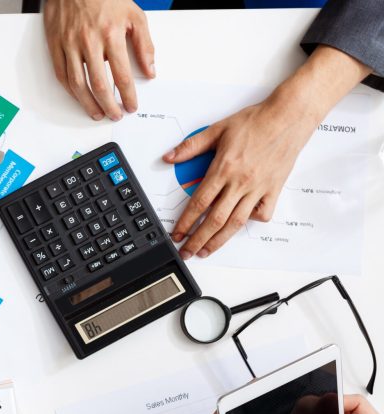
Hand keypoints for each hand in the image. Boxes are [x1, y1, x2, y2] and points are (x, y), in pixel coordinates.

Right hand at [44, 0, 153, 120]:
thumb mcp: (133, 15)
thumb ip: (144, 44)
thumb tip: (150, 69)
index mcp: (111, 34)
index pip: (121, 74)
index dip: (127, 95)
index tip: (131, 106)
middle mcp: (89, 41)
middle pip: (99, 84)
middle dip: (108, 105)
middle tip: (115, 115)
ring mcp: (69, 44)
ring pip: (78, 84)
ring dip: (88, 104)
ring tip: (97, 113)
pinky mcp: (55, 44)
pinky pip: (61, 74)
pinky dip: (70, 91)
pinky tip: (79, 97)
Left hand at [163, 98, 311, 259]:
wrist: (290, 115)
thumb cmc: (256, 121)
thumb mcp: (218, 129)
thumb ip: (191, 146)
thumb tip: (170, 156)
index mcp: (224, 168)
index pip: (199, 203)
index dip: (185, 222)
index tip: (177, 234)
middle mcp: (241, 182)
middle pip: (215, 219)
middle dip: (198, 239)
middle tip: (186, 252)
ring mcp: (258, 188)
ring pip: (236, 222)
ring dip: (218, 240)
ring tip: (205, 251)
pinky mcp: (274, 189)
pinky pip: (262, 213)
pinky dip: (251, 221)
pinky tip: (240, 224)